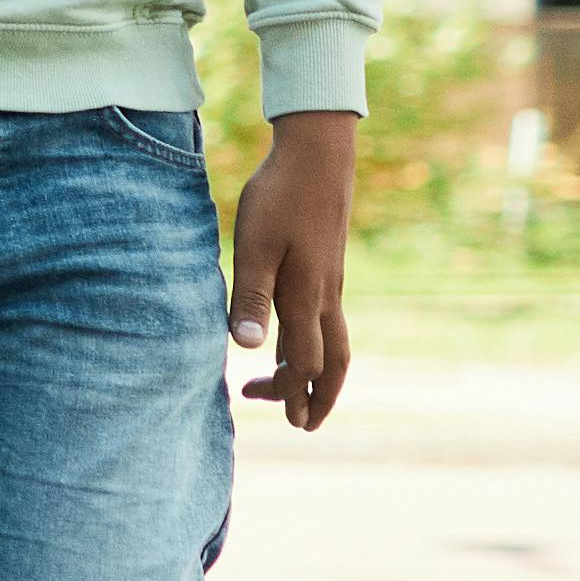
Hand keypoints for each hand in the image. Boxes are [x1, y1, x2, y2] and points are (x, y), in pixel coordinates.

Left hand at [233, 108, 358, 429]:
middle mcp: (324, 297)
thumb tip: (245, 348)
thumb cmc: (279, 198)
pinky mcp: (326, 269)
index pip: (303, 361)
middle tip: (302, 424)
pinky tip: (291, 341)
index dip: (292, 391)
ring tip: (290, 390)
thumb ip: (249, 297)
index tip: (278, 413)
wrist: (317, 157)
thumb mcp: (254, 246)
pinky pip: (328, 321)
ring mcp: (329, 283)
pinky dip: (315, 344)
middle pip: (332, 361)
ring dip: (316, 372)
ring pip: (334, 343)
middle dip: (319, 396)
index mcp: (305, 297)